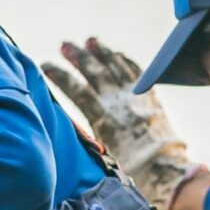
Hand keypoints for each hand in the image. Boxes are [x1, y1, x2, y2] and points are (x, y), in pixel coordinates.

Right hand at [42, 38, 203, 209]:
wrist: (164, 169)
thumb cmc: (130, 168)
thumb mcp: (100, 153)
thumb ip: (84, 134)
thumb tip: (67, 124)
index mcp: (104, 116)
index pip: (76, 90)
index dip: (60, 76)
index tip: (45, 65)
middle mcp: (120, 101)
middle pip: (96, 71)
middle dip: (79, 56)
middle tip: (64, 44)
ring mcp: (137, 96)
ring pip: (117, 66)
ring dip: (102, 51)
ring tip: (90, 40)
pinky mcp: (151, 97)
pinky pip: (137, 72)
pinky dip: (125, 60)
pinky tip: (117, 54)